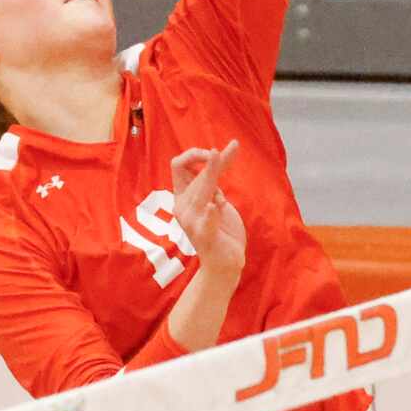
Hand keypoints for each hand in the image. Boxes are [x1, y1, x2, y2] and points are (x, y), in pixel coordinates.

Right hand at [169, 141, 246, 274]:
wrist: (225, 262)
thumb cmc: (221, 228)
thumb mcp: (218, 196)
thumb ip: (218, 177)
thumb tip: (228, 148)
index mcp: (183, 197)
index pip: (178, 166)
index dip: (194, 154)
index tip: (215, 151)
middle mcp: (183, 208)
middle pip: (193, 175)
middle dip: (212, 162)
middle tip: (232, 148)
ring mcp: (193, 223)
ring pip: (200, 192)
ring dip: (212, 174)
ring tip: (220, 155)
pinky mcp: (207, 237)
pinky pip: (207, 223)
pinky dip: (210, 214)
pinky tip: (214, 207)